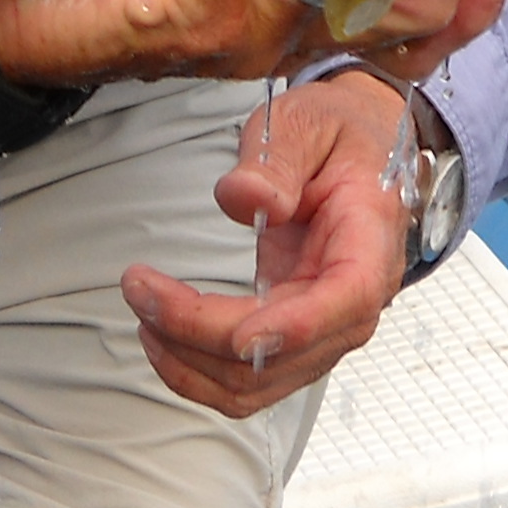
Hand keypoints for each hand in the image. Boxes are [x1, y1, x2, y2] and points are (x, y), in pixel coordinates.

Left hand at [121, 71, 413, 415]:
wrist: (358, 156)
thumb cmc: (337, 138)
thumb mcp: (307, 124)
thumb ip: (277, 159)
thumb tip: (246, 198)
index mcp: (368, 242)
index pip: (345, 300)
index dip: (293, 329)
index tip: (236, 337)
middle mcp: (353, 304)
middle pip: (281, 353)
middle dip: (199, 331)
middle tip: (138, 285)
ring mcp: (324, 331)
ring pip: (256, 383)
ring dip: (189, 360)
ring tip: (142, 305)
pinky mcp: (293, 341)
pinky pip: (247, 382)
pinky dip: (197, 371)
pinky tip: (162, 335)